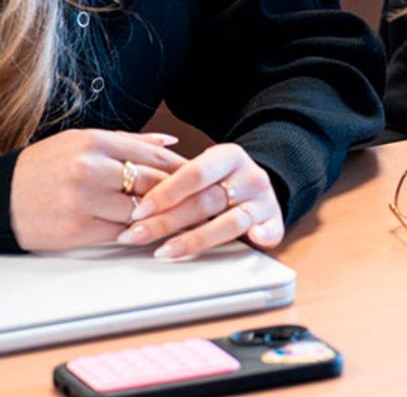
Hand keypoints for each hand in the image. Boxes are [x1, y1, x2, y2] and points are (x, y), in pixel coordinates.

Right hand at [10, 130, 184, 251]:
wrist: (0, 196)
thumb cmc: (45, 166)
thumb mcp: (84, 140)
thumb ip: (130, 142)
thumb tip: (170, 141)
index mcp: (97, 143)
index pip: (154, 155)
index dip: (182, 166)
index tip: (201, 174)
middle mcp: (92, 169)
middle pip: (152, 182)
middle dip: (181, 193)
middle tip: (203, 199)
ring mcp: (84, 200)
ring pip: (139, 210)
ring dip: (163, 216)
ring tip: (185, 218)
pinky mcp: (76, 230)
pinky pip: (119, 232)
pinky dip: (137, 232)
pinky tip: (150, 231)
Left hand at [117, 142, 283, 258]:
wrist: (255, 183)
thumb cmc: (219, 180)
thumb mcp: (202, 168)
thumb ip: (173, 178)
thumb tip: (131, 197)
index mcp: (230, 156)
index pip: (195, 173)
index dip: (164, 193)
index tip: (137, 211)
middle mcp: (249, 175)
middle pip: (206, 201)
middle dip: (165, 222)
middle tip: (134, 236)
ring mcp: (263, 199)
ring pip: (231, 221)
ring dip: (195, 239)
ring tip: (165, 251)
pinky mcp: (274, 220)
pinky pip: (272, 229)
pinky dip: (265, 235)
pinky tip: (255, 239)